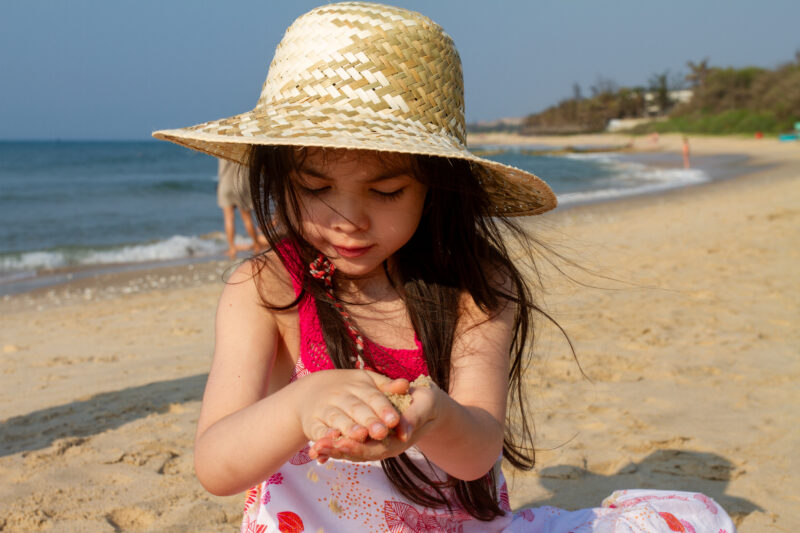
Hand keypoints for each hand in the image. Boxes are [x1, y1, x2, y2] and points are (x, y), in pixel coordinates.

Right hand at [297, 369, 408, 448]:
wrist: (310, 391)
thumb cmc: (348, 390)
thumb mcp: (367, 383)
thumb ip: (386, 387)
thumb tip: (406, 385)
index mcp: (358, 386)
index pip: (373, 397)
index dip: (384, 408)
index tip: (396, 420)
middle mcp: (340, 396)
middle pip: (356, 408)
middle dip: (369, 420)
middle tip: (382, 432)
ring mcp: (325, 408)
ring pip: (337, 418)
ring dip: (348, 427)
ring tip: (360, 436)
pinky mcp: (312, 423)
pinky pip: (318, 430)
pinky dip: (323, 436)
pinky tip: (332, 441)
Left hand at [310, 377, 440, 462]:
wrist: (429, 407)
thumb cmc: (427, 403)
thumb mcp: (425, 405)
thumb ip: (414, 417)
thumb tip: (404, 431)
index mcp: (398, 441)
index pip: (374, 448)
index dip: (356, 446)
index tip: (339, 443)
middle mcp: (385, 447)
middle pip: (359, 453)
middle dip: (338, 450)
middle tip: (318, 448)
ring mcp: (377, 444)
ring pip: (352, 450)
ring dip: (333, 450)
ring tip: (314, 449)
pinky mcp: (370, 438)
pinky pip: (351, 443)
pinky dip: (336, 444)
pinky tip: (319, 445)